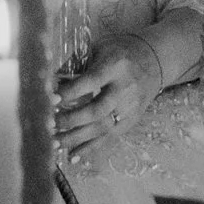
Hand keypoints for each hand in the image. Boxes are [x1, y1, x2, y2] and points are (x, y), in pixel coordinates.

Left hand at [53, 32, 166, 161]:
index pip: (92, 81)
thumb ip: (77, 63)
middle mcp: (125, 88)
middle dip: (71, 120)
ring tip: (54, 142)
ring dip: (76, 138)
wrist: (154, 61)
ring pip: (102, 128)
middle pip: (97, 110)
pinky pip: (109, 138)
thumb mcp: (100, 48)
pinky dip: (89, 148)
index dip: (71, 92)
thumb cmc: (120, 51)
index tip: (51, 98)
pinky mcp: (131, 121)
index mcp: (116, 66)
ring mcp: (130, 108)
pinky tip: (72, 155)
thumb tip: (50, 82)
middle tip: (49, 123)